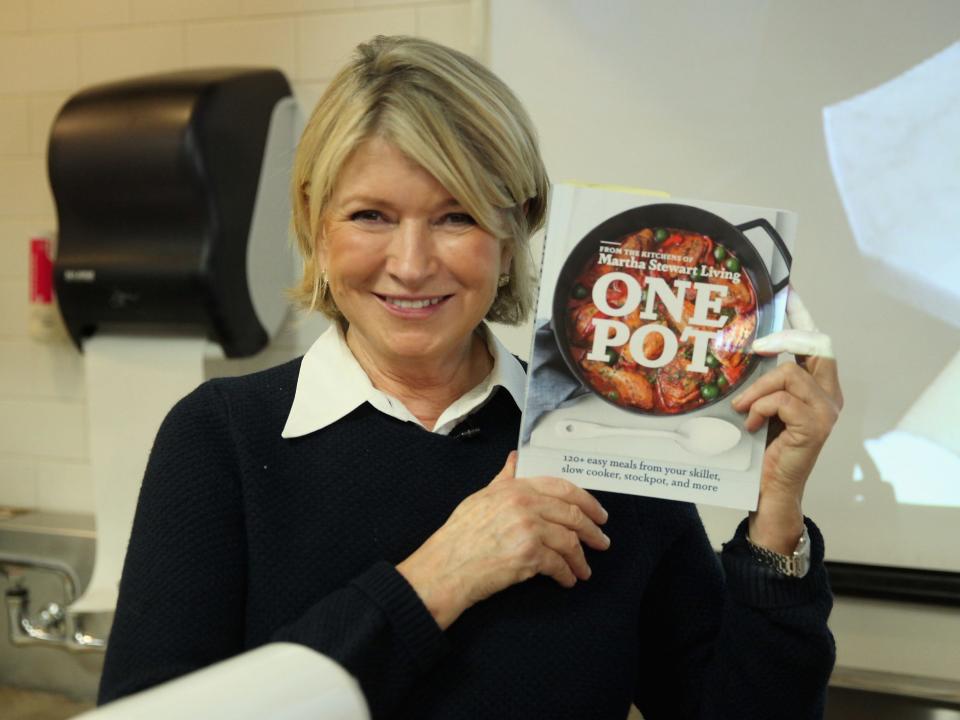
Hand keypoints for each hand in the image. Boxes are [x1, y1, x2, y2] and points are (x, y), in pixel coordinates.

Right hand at [396, 452, 609, 629]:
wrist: (446, 567)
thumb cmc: (459, 536)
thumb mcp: (481, 498)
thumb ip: (504, 479)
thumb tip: (516, 459)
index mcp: (515, 488)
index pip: (562, 488)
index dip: (586, 501)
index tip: (597, 514)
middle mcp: (524, 504)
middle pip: (572, 514)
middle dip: (592, 531)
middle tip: (601, 541)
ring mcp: (528, 529)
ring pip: (569, 541)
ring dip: (581, 558)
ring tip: (583, 569)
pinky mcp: (529, 556)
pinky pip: (558, 564)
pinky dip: (566, 574)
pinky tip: (567, 579)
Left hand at [732, 289, 842, 552]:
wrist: (770, 489)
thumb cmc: (764, 448)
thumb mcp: (763, 406)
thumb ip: (765, 382)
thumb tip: (742, 350)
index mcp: (820, 387)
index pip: (817, 342)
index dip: (803, 317)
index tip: (789, 292)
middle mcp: (830, 395)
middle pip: (815, 346)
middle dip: (783, 339)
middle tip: (754, 347)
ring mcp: (826, 410)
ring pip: (790, 374)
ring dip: (758, 388)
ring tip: (743, 408)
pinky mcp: (815, 425)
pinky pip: (782, 399)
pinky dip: (760, 408)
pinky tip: (751, 424)